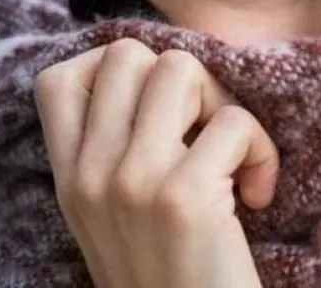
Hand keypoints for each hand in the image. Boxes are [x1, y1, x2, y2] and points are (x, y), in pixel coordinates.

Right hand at [34, 39, 278, 287]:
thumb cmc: (168, 280)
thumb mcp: (112, 219)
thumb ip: (112, 156)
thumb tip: (158, 77)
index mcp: (69, 179)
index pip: (58, 79)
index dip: (112, 70)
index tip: (156, 110)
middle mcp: (90, 174)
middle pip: (129, 55)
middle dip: (183, 81)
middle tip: (204, 132)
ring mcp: (132, 181)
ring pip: (180, 69)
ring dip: (223, 105)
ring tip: (233, 158)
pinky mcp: (183, 197)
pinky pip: (234, 122)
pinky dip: (262, 152)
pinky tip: (258, 197)